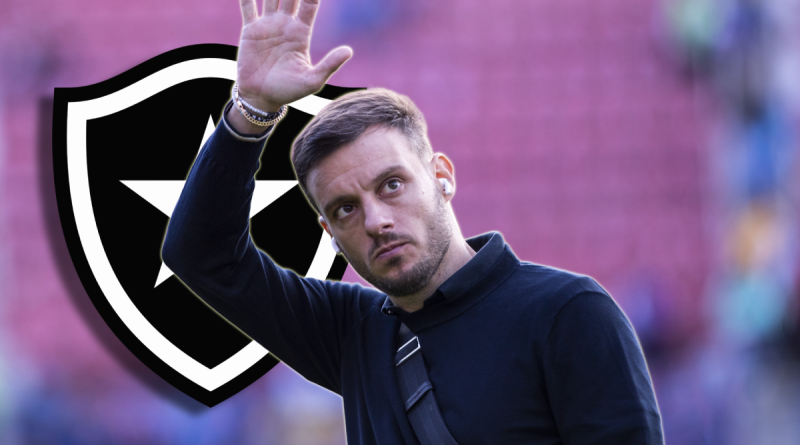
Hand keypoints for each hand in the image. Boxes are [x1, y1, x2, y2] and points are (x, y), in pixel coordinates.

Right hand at [236, 0, 352, 111]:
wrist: (261, 97)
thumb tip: (349, 51)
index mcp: (301, 33)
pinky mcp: (250, 30)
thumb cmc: (289, 91)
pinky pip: (248, 7)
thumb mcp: (312, 80)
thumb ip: (329, 64)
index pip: (309, 3)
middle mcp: (285, 24)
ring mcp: (267, 25)